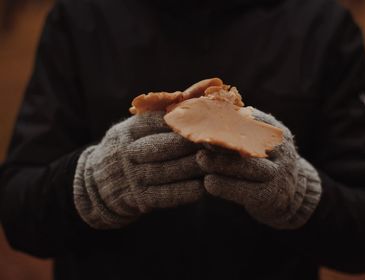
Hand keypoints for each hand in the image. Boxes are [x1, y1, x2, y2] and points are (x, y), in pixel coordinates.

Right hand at [74, 112, 204, 228]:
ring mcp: (132, 177)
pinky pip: (165, 195)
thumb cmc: (126, 149)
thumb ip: (161, 116)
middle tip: (216, 141)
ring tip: (215, 163)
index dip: (181, 122)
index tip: (205, 120)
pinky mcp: (139, 199)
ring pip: (167, 171)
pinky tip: (202, 187)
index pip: (156, 123)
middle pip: (163, 146)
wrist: (95, 185)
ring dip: (192, 167)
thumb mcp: (133, 130)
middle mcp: (127, 153)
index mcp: (127, 131)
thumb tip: (197, 95)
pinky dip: (184, 191)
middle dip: (190, 144)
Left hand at [196, 109, 320, 228]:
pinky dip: (225, 187)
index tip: (207, 118)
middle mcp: (280, 152)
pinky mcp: (268, 197)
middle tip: (201, 138)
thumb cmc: (265, 161)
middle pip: (252, 143)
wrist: (292, 194)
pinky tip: (208, 183)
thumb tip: (209, 111)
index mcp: (276, 134)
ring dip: (222, 164)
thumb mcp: (262, 142)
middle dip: (224, 140)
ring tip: (200, 159)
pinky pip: (245, 192)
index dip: (229, 119)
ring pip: (248, 168)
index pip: (254, 121)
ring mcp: (276, 176)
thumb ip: (243, 130)